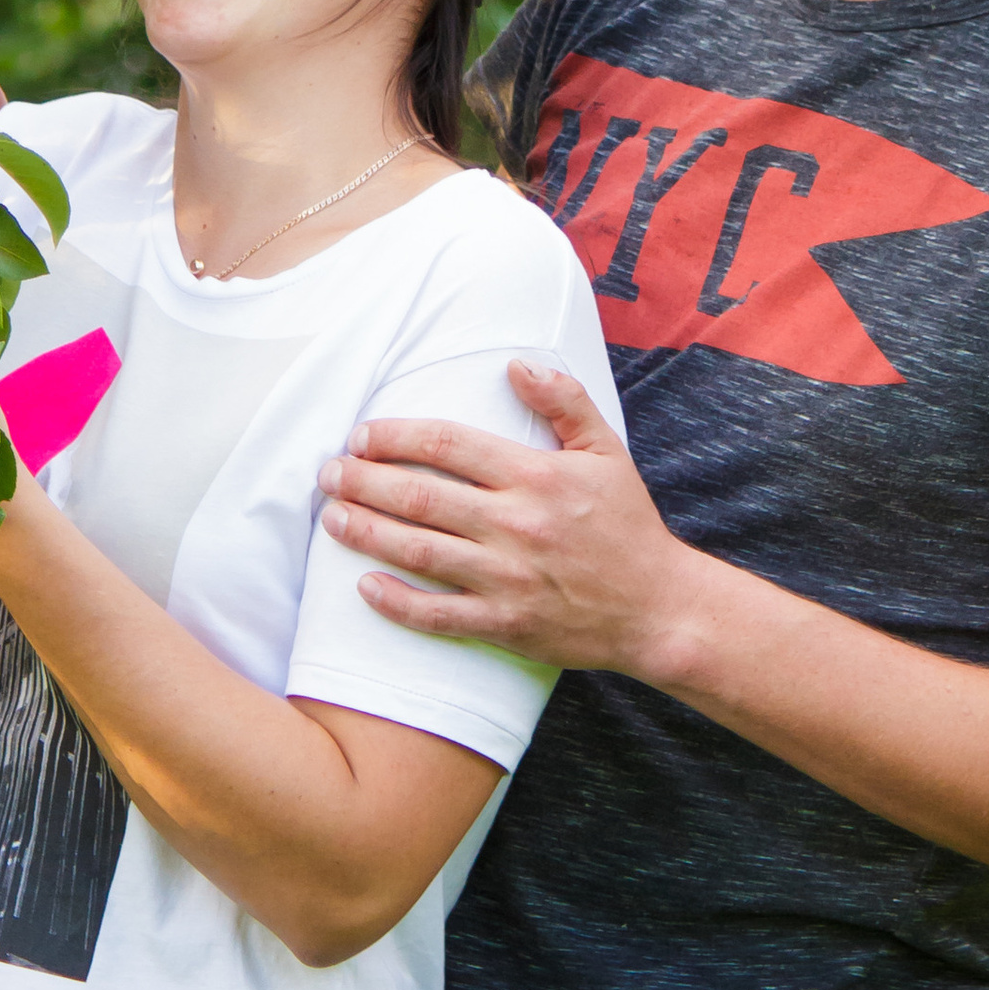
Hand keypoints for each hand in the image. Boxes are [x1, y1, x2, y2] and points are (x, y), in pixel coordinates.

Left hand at [317, 362, 692, 680]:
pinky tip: (365, 586)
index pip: (447, 445)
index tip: (362, 435)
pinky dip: (397, 602)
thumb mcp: (606, 451)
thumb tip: (517, 365)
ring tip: (331, 518)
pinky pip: (438, 614)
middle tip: (329, 474)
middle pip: (419, 496)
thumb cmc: (628, 526)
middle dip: (363, 482)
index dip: (395, 437)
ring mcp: (507, 578)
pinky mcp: (506, 624)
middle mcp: (515, 525)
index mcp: (535, 476)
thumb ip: (564, 401)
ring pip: (418, 552)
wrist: (659, 608)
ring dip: (366, 532)